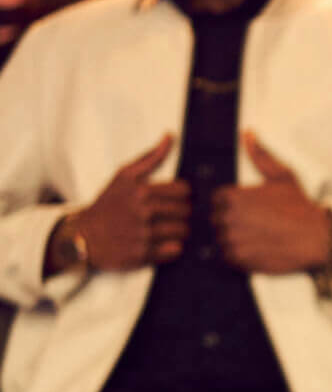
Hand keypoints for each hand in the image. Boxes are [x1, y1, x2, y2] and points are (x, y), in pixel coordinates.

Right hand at [72, 134, 190, 271]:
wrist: (83, 235)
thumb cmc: (107, 203)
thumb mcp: (124, 176)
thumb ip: (150, 157)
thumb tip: (170, 136)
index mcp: (141, 191)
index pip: (184, 191)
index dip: (183, 195)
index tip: (175, 198)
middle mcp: (143, 213)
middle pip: (186, 211)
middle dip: (182, 213)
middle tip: (171, 215)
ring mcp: (143, 235)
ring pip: (183, 231)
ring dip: (179, 230)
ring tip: (167, 228)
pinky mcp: (142, 255)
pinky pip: (175, 250)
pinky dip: (173, 248)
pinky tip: (163, 243)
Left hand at [211, 132, 331, 275]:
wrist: (317, 237)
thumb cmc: (300, 206)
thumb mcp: (282, 175)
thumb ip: (260, 155)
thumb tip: (248, 134)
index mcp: (234, 196)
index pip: (216, 200)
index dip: (231, 204)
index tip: (247, 209)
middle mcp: (229, 218)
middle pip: (216, 220)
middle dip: (230, 221)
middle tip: (254, 223)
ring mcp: (233, 240)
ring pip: (220, 239)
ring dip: (233, 239)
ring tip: (256, 237)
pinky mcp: (240, 260)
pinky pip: (227, 258)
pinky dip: (238, 255)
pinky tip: (256, 249)